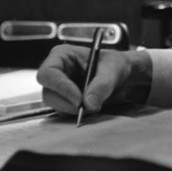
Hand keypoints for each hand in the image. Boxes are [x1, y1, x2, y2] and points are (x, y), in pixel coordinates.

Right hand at [36, 44, 150, 116]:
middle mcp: (57, 72)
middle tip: (87, 108)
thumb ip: (101, 85)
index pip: (48, 73)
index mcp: (62, 56)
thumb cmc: (115, 65)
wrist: (123, 79)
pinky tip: (92, 108)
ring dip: (74, 110)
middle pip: (48, 93)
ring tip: (94, 105)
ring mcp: (59, 88)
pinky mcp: (65, 102)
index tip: (78, 100)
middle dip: (67, 103)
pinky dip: (77, 114)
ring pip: (56, 105)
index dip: (60, 87)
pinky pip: (64, 112)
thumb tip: (88, 104)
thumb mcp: (112, 70)